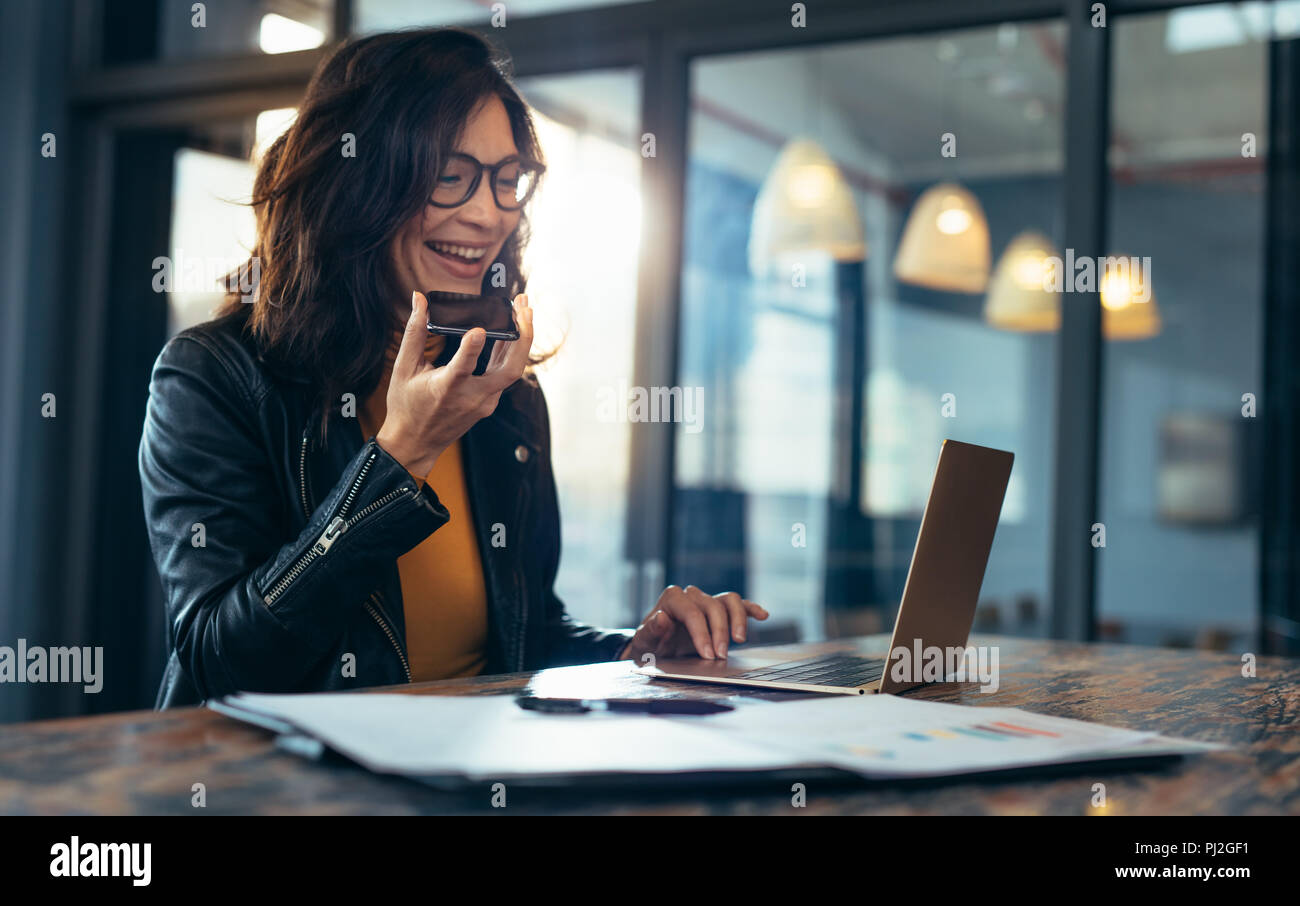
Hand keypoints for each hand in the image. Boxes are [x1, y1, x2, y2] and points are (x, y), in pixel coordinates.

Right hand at [376, 290, 533, 475]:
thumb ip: (415, 332)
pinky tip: (510, 331)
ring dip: (522, 339)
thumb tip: (419, 299)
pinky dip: (510, 351)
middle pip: (510, 369)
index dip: (471, 349)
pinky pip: (505, 374)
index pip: (463, 368)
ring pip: (513, 370)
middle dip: (523, 336)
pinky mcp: (489, 402)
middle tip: (524, 305)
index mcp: (446, 389)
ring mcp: (485, 402)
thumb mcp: (404, 368)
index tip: (478, 329)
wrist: (415, 443)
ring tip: (523, 309)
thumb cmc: (406, 406)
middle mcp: (471, 397)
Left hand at [619, 586, 768, 662]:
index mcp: (672, 599)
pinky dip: (750, 609)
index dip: (702, 633)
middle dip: (719, 632)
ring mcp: (707, 601)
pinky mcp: (720, 610)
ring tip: (740, 639)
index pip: (692, 611)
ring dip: (737, 620)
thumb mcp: (644, 643)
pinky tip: (762, 616)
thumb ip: (651, 631)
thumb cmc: (649, 644)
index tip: (707, 654)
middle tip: (720, 656)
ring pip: (729, 600)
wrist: (655, 648)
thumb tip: (661, 617)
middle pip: (713, 607)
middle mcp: (691, 595)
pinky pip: (738, 604)